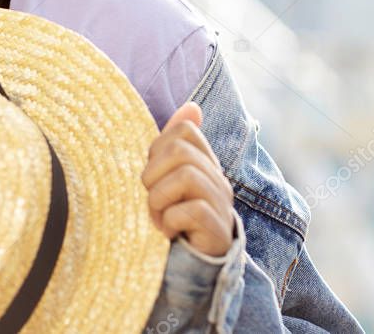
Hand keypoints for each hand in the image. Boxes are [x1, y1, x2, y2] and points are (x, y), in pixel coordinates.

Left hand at [141, 101, 235, 256]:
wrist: (194, 266)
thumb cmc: (175, 219)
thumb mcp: (169, 180)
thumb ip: (175, 145)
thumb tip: (191, 106)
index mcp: (205, 164)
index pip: (184, 131)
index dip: (157, 148)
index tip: (153, 175)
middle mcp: (217, 179)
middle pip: (180, 151)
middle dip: (153, 175)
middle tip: (152, 199)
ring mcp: (221, 204)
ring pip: (186, 176)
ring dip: (159, 200)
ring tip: (159, 217)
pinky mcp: (218, 229)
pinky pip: (190, 210)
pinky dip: (170, 221)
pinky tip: (168, 232)